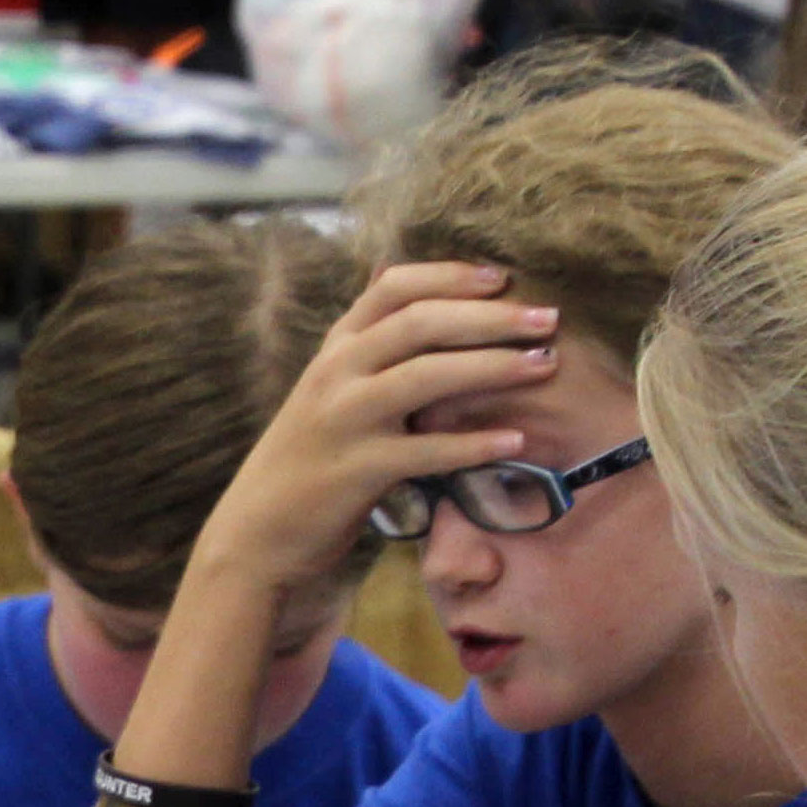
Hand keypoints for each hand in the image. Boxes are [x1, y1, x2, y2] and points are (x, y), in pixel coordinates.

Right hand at [188, 260, 558, 596]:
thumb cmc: (310, 459)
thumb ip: (366, 344)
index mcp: (336, 346)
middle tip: (547, 317)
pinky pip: (427, 450)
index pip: (394, 287)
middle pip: (421, 322)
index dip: (451, 275)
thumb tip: (398, 285)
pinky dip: (473, 444)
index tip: (503, 276)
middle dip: (491, 316)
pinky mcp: (358, 470)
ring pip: (427, 376)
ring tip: (544, 364)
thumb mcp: (330, 387)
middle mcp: (337, 371)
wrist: (259, 532)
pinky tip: (516, 441)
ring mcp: (345, 419)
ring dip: (493, 366)